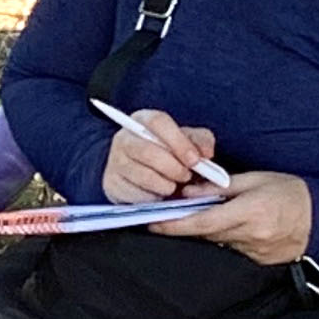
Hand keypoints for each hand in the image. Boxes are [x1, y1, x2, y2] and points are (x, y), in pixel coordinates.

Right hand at [100, 107, 224, 204]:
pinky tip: (159, 194)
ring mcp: (114, 161)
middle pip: (147, 151)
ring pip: (141, 175)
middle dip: (172, 168)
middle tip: (186, 177)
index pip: (158, 122)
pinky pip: (135, 194)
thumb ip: (200, 142)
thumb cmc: (166, 152)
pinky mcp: (111, 183)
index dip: (178, 142)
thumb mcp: (186, 141)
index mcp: (143, 120)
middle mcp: (124, 137)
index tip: (195, 161)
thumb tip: (206, 153)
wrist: (139, 171)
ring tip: (173, 186)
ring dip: (164, 185)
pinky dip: (152, 198)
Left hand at [148, 166, 313, 266]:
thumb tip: (190, 192)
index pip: (204, 221)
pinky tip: (226, 228)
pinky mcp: (257, 261)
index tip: (154, 222)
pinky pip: (230, 250)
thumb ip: (222, 186)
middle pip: (205, 234)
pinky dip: (222, 239)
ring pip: (216, 243)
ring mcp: (254, 252)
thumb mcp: (257, 179)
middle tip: (166, 215)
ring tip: (202, 217)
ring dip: (205, 232)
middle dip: (185, 225)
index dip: (175, 224)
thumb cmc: (291, 193)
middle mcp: (250, 235)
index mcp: (250, 211)